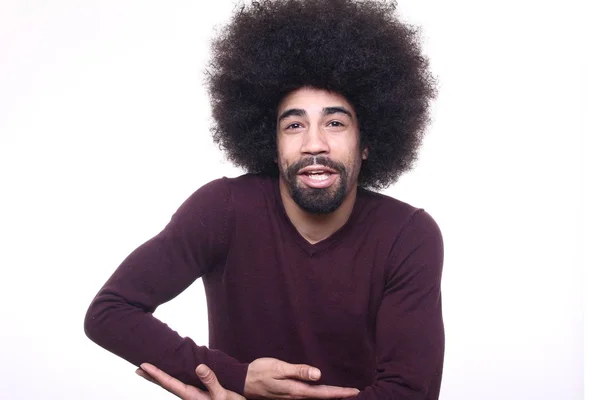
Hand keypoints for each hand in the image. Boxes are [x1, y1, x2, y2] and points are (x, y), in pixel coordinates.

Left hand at [136, 363, 245, 399]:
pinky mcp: (200, 395)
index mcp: (192, 397)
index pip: (170, 383)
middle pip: (167, 385)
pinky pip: (182, 385)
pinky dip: (173, 379)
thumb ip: (211, 382)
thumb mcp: (222, 395)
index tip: (143, 366)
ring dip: (162, 378)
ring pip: (174, 385)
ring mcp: (194, 396)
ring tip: (152, 371)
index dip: (156, 374)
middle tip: (139, 369)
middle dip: (153, 377)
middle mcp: (190, 397)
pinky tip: (175, 376)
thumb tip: (198, 367)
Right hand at [244, 357, 359, 398]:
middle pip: (322, 398)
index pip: (323, 394)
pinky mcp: (288, 395)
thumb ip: (298, 371)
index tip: (355, 392)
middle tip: (356, 394)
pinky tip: (324, 394)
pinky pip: (309, 397)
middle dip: (339, 396)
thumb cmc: (260, 372)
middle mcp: (296, 397)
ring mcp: (292, 397)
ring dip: (331, 397)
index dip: (340, 393)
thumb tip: (318, 374)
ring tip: (344, 394)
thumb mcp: (279, 368)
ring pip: (316, 399)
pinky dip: (320, 396)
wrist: (242, 381)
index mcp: (296, 391)